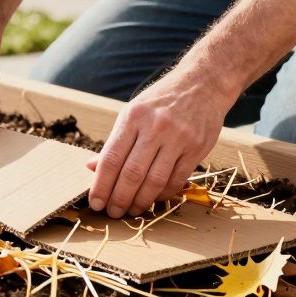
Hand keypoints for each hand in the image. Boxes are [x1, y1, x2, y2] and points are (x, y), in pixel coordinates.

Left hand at [88, 67, 234, 217]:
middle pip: (132, 174)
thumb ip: (115, 142)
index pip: (112, 158)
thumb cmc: (161, 101)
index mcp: (133, 117)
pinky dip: (163, 194)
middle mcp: (155, 127)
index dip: (101, 185)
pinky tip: (154, 199)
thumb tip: (91, 168)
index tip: (95, 202)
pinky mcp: (197, 148)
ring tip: (132, 211)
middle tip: (113, 213)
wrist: (203, 83)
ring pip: (154, 181)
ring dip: (140, 201)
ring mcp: (178, 138)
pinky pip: (176, 180)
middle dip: (119, 199)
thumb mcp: (133, 112)